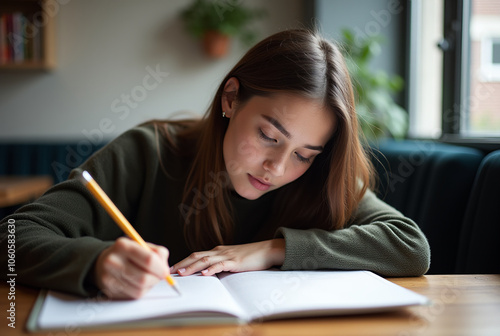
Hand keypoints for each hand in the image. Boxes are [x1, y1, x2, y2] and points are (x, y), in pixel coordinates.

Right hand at [93, 237, 169, 298]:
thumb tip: (165, 269)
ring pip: (140, 289)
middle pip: (144, 278)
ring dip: (150, 286)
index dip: (161, 268)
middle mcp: (113, 261)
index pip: (148, 259)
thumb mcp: (141, 245)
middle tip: (159, 276)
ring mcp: (109, 277)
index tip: (165, 271)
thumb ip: (157, 253)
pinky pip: (133, 295)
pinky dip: (142, 291)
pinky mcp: (109, 290)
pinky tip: (140, 283)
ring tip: (149, 278)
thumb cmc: (127, 254)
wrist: (102, 262)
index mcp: (123, 245)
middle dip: (156, 279)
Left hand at [171, 239, 285, 276]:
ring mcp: (227, 255)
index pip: (196, 255)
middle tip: (170, 271)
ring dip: (192, 267)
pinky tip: (205, 273)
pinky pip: (221, 265)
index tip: (172, 268)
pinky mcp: (236, 261)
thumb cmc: (250, 256)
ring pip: (205, 260)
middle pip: (196, 256)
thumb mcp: (231, 259)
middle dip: (182, 264)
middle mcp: (219, 251)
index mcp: (217, 251)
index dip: (183, 261)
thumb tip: (207, 272)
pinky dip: (212, 269)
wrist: (267, 250)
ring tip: (182, 273)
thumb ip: (220, 263)